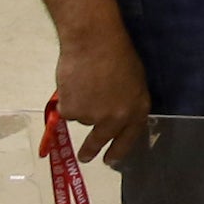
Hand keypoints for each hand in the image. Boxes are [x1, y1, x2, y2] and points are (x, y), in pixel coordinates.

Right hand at [55, 19, 153, 169]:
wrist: (94, 42)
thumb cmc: (118, 54)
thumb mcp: (134, 81)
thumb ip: (126, 101)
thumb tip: (116, 114)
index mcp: (137, 109)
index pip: (129, 138)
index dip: (118, 151)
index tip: (110, 160)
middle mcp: (116, 119)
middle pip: (100, 139)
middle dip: (91, 150)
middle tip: (85, 157)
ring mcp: (93, 118)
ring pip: (82, 118)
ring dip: (80, 106)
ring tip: (83, 83)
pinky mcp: (73, 112)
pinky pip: (67, 110)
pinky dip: (68, 99)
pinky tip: (73, 82)